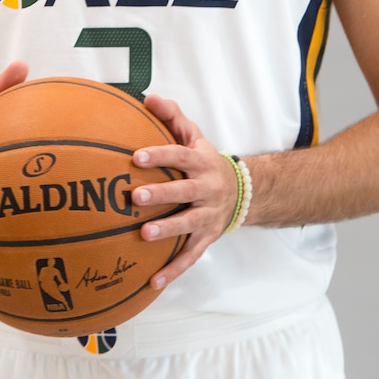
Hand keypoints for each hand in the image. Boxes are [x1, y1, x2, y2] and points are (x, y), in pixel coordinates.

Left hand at [132, 94, 239, 289]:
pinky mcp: (207, 237)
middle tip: (135, 197)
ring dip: (167, 230)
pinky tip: (152, 281)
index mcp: (201, 161)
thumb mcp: (194, 136)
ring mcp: (208, 215)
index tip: (136, 157)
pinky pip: (190, 256)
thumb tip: (147, 97)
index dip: (160, 155)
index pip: (180, 155)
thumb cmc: (205, 160)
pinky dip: (173, 270)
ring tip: (144, 234)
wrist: (243, 191)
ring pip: (189, 224)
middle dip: (160, 194)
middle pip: (184, 191)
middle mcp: (207, 188)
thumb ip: (172, 116)